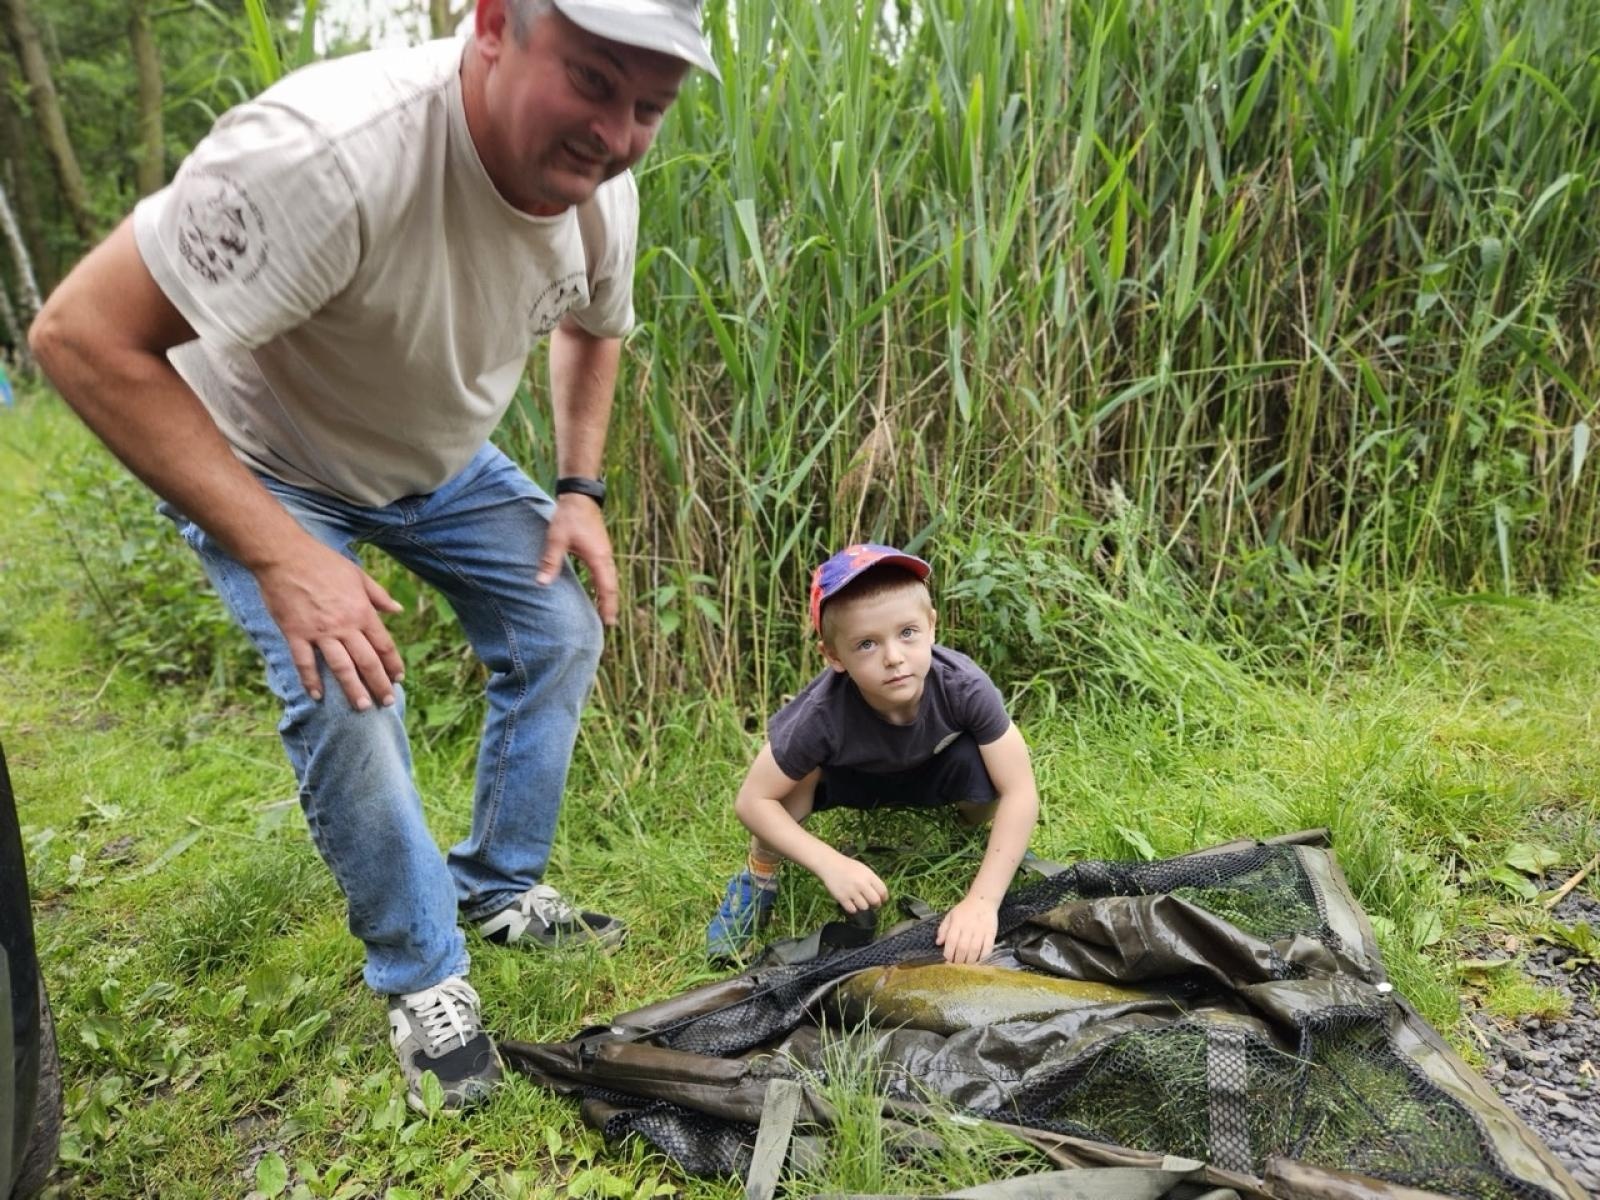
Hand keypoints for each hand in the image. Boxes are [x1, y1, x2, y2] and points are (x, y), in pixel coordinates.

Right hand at [256, 540, 403, 709]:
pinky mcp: (295, 634)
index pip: (384, 645)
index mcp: (362, 611)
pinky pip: (305, 663)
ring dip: (352, 689)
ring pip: (341, 667)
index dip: (393, 664)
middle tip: (386, 703)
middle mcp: (344, 625)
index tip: (398, 679)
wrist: (285, 556)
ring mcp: (319, 632)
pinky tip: (317, 697)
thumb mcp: (358, 575)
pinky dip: (311, 681)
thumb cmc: (323, 563)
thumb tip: (398, 610)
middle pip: (367, 661)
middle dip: (379, 684)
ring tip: (361, 707)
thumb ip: (379, 596)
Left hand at [537, 493, 618, 624]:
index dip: (608, 606)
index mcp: (598, 558)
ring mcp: (604, 553)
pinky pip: (605, 573)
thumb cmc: (569, 516)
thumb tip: (542, 584)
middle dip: (610, 605)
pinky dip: (604, 585)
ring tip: (603, 612)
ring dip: (607, 596)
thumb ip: (550, 561)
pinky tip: (597, 591)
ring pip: (610, 580)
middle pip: (612, 586)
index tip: (608, 623)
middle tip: (608, 624)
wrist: (580, 496)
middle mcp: (605, 557)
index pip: (607, 588)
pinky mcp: (600, 549)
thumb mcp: (557, 538)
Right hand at [817, 853, 887, 914]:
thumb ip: (872, 881)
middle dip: (876, 904)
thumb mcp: (864, 869)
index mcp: (868, 876)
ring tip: (860, 901)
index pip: (883, 891)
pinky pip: (852, 910)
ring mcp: (851, 891)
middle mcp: (861, 884)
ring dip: (864, 906)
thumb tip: (880, 895)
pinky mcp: (842, 898)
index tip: (882, 900)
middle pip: (875, 901)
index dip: (884, 898)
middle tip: (873, 904)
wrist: (830, 864)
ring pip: (864, 907)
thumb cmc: (848, 866)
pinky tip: (851, 902)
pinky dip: (853, 908)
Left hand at [936, 895, 998, 964]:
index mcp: (957, 923)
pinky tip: (979, 962)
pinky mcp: (991, 933)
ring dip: (970, 961)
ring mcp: (981, 930)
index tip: (947, 961)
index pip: (951, 941)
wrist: (983, 900)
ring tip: (966, 966)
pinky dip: (983, 957)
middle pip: (962, 948)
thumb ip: (943, 929)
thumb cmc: (964, 910)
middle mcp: (968, 927)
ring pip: (975, 950)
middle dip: (958, 960)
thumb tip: (938, 943)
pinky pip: (988, 948)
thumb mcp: (950, 916)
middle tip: (957, 966)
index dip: (948, 953)